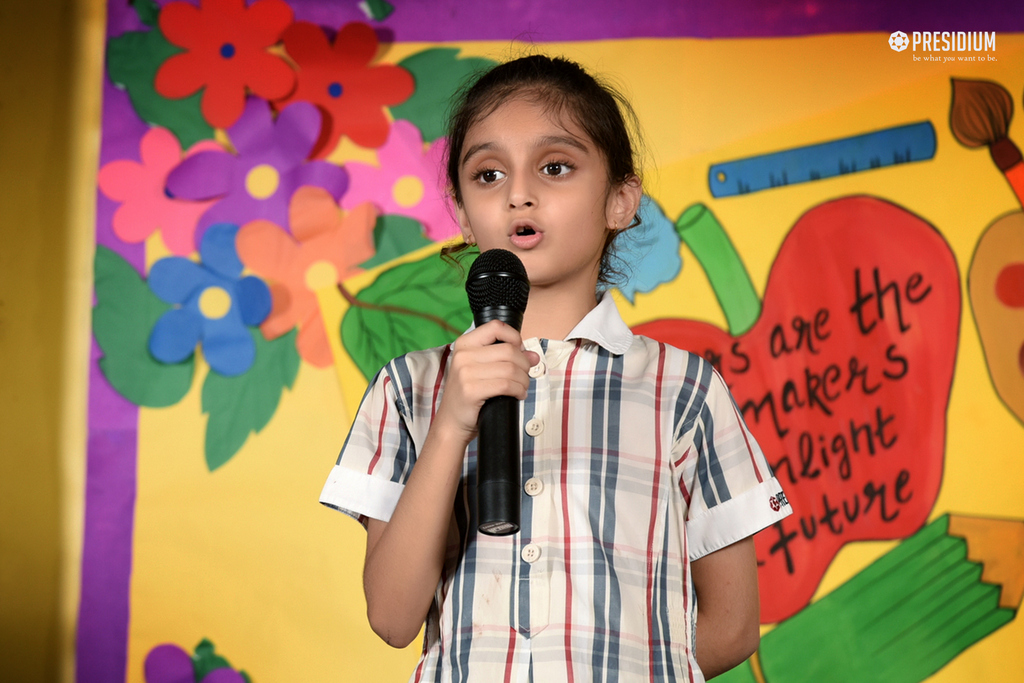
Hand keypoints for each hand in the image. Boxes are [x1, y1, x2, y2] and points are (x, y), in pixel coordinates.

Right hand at [435, 320, 539, 444]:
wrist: (451, 421)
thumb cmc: (469, 395)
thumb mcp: (482, 369)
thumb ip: (505, 358)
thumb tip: (533, 355)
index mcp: (465, 344)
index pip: (496, 327)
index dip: (515, 337)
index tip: (520, 351)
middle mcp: (463, 355)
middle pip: (509, 350)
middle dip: (524, 365)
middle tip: (524, 376)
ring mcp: (465, 373)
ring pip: (511, 369)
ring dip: (523, 380)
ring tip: (521, 387)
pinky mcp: (471, 390)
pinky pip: (506, 385)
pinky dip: (519, 390)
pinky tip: (517, 395)